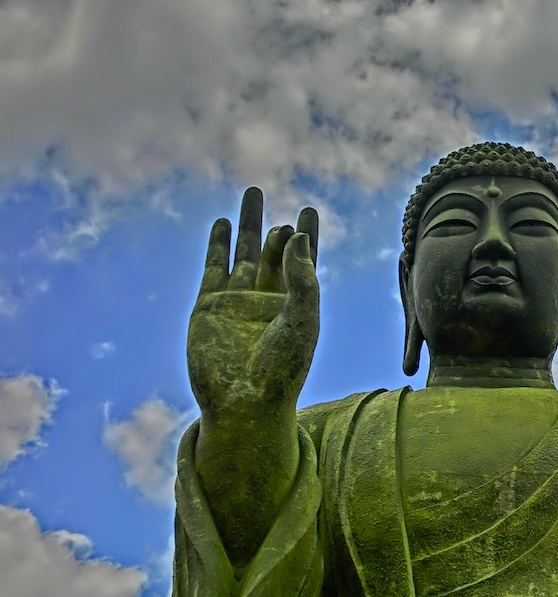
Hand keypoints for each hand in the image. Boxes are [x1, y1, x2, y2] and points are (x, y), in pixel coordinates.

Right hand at [188, 187, 319, 422]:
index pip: (304, 262)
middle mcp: (269, 301)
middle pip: (276, 254)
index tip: (309, 210)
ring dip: (249, 225)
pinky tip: (223, 223)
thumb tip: (296, 237)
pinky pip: (215, 268)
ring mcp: (238, 302)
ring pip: (246, 253)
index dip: (307, 237)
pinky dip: (219, 244)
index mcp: (297, 307)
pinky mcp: (209, 306)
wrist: (242, 402)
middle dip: (279, 232)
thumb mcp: (302, 320)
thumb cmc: (281, 369)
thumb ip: (302, 278)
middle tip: (282, 210)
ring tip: (254, 194)